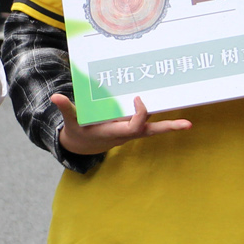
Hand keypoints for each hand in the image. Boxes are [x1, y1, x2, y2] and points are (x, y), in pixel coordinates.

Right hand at [52, 93, 191, 155]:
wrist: (81, 147)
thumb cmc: (78, 132)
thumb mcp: (72, 122)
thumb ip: (67, 109)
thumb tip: (55, 97)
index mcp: (115, 132)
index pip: (135, 126)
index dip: (141, 113)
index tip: (139, 98)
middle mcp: (127, 133)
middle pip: (152, 132)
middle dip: (169, 128)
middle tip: (188, 125)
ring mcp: (131, 131)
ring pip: (153, 128)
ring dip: (169, 124)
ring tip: (188, 122)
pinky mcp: (131, 128)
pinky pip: (147, 123)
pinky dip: (157, 117)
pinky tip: (170, 108)